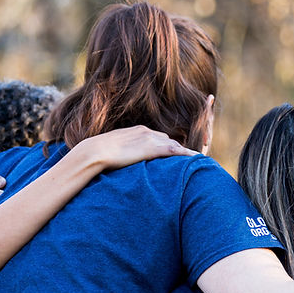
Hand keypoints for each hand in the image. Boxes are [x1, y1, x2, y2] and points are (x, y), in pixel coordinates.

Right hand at [71, 126, 197, 171]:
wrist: (95, 151)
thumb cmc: (98, 153)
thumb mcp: (114, 150)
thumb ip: (124, 152)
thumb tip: (122, 160)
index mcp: (139, 131)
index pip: (159, 138)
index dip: (169, 146)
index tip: (176, 153)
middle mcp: (148, 132)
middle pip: (170, 140)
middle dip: (180, 149)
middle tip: (191, 159)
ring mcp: (151, 138)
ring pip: (174, 145)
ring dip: (186, 153)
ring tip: (198, 161)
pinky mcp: (152, 147)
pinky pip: (175, 151)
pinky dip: (187, 155)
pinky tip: (196, 160)